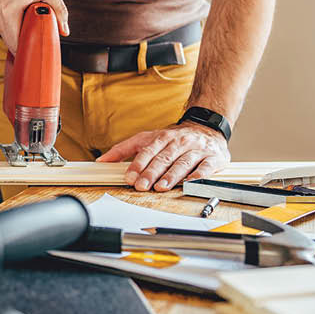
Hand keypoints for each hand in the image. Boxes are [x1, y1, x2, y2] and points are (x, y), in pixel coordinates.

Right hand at [0, 0, 69, 53]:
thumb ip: (59, 10)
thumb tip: (64, 31)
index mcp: (9, 12)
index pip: (15, 43)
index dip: (27, 53)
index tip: (38, 57)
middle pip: (12, 46)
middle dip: (27, 49)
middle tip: (41, 50)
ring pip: (10, 42)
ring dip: (22, 42)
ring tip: (35, 38)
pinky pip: (8, 36)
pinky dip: (17, 36)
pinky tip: (26, 31)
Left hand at [96, 123, 230, 191]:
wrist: (207, 126)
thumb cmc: (174, 138)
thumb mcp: (147, 138)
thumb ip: (124, 149)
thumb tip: (102, 160)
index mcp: (162, 137)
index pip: (148, 151)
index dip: (138, 165)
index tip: (130, 177)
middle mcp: (179, 142)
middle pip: (163, 158)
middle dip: (152, 173)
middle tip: (142, 186)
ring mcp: (196, 149)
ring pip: (182, 163)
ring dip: (171, 176)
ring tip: (161, 187)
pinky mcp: (213, 158)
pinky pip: (206, 167)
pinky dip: (198, 175)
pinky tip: (190, 183)